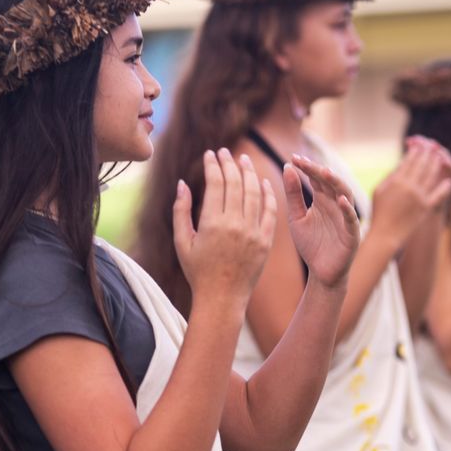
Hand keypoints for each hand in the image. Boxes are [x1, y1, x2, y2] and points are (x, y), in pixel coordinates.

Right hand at [173, 149, 276, 303]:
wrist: (222, 298)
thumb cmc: (197, 271)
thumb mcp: (182, 242)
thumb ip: (181, 211)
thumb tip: (182, 183)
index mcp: (212, 224)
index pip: (216, 183)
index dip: (213, 165)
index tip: (210, 154)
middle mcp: (235, 225)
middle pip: (235, 184)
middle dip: (230, 163)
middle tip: (225, 152)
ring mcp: (253, 233)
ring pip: (254, 193)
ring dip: (249, 173)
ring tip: (243, 160)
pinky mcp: (266, 241)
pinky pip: (270, 211)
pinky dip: (268, 194)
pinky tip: (263, 181)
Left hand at [284, 154, 359, 288]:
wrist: (321, 273)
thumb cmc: (311, 245)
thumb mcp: (297, 218)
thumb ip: (293, 195)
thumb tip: (287, 168)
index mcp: (322, 199)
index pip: (316, 178)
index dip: (306, 167)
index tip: (293, 158)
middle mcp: (336, 204)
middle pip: (330, 182)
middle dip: (318, 171)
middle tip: (305, 162)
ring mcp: (345, 217)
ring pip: (344, 195)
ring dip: (336, 183)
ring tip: (325, 173)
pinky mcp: (352, 234)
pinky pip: (351, 219)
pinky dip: (348, 209)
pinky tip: (340, 200)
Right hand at [371, 136, 450, 248]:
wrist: (386, 234)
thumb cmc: (379, 211)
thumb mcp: (379, 190)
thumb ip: (391, 175)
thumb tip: (404, 162)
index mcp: (397, 181)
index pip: (410, 160)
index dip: (416, 150)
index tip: (420, 145)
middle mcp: (410, 187)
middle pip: (422, 164)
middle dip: (428, 153)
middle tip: (432, 146)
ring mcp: (419, 197)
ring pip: (431, 175)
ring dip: (436, 164)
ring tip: (438, 158)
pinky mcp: (426, 207)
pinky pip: (438, 194)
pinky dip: (444, 187)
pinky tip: (448, 181)